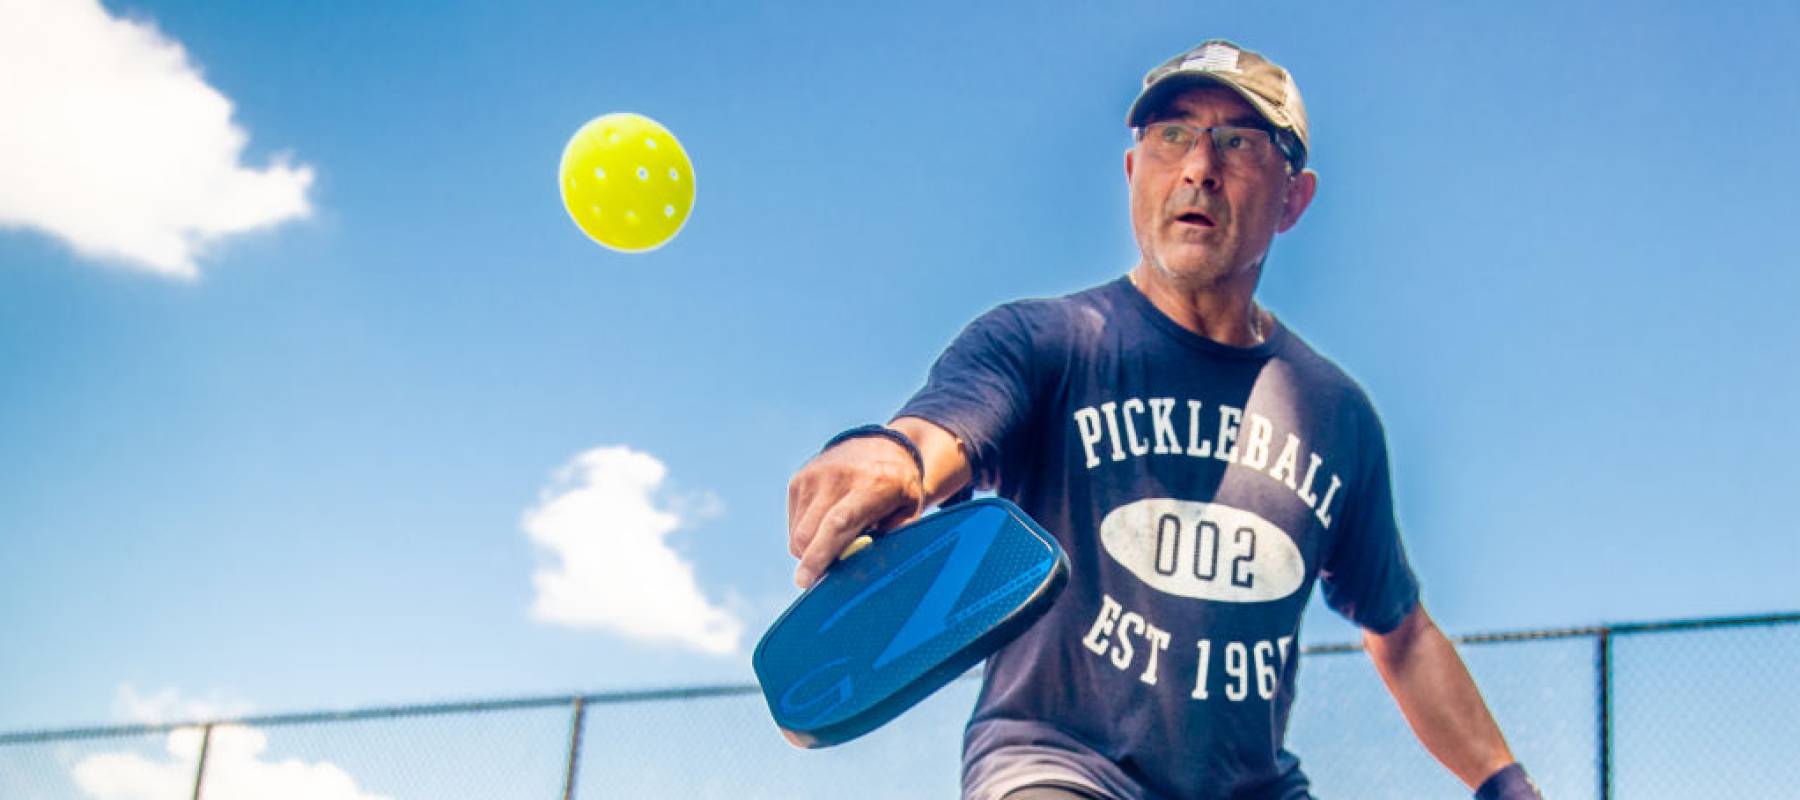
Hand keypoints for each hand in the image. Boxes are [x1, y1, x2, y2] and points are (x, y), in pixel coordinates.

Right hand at [786, 433, 924, 587]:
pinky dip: (808, 533)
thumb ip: (892, 538)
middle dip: (812, 561)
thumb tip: (865, 567)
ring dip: (812, 548)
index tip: (805, 581)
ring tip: (839, 536)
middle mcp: (837, 477)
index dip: (819, 555)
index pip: (837, 524)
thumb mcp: (909, 509)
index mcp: (872, 485)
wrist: (880, 446)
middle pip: (808, 534)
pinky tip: (828, 521)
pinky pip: (794, 524)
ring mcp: (814, 476)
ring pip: (798, 534)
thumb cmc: (898, 487)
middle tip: (830, 570)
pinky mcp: (798, 480)